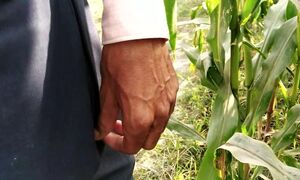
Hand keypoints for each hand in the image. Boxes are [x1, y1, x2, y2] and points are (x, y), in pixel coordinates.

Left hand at [95, 39, 177, 153]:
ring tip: (132, 111)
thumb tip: (100, 132)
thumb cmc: (121, 60)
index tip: (108, 135)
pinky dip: (155, 113)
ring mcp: (169, 102)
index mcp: (141, 118)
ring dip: (145, 127)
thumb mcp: (107, 92)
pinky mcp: (174, 90)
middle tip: (118, 124)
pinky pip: (166, 111)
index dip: (117, 144)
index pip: (131, 146)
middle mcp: (159, 114)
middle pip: (148, 142)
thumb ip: (105, 118)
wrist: (139, 36)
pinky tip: (144, 99)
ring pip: (159, 128)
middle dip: (133, 138)